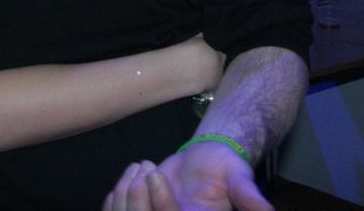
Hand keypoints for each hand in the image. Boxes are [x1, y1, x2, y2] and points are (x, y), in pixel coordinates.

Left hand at [102, 142, 271, 210]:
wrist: (206, 158)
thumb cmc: (225, 166)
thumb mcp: (239, 177)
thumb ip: (249, 196)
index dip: (160, 204)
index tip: (155, 175)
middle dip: (137, 200)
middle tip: (145, 170)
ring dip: (125, 195)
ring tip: (139, 168)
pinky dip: (115, 199)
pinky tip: (127, 178)